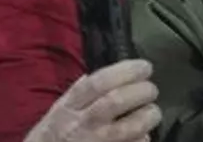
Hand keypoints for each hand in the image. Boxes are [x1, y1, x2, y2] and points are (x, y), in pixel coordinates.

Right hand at [23, 60, 160, 141]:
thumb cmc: (51, 138)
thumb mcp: (57, 112)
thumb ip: (79, 93)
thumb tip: (109, 75)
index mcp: (68, 107)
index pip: (98, 82)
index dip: (126, 71)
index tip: (145, 67)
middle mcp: (81, 125)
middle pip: (116, 101)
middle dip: (141, 91)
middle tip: (151, 90)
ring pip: (130, 127)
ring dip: (148, 116)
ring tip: (152, 113)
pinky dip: (142, 139)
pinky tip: (143, 136)